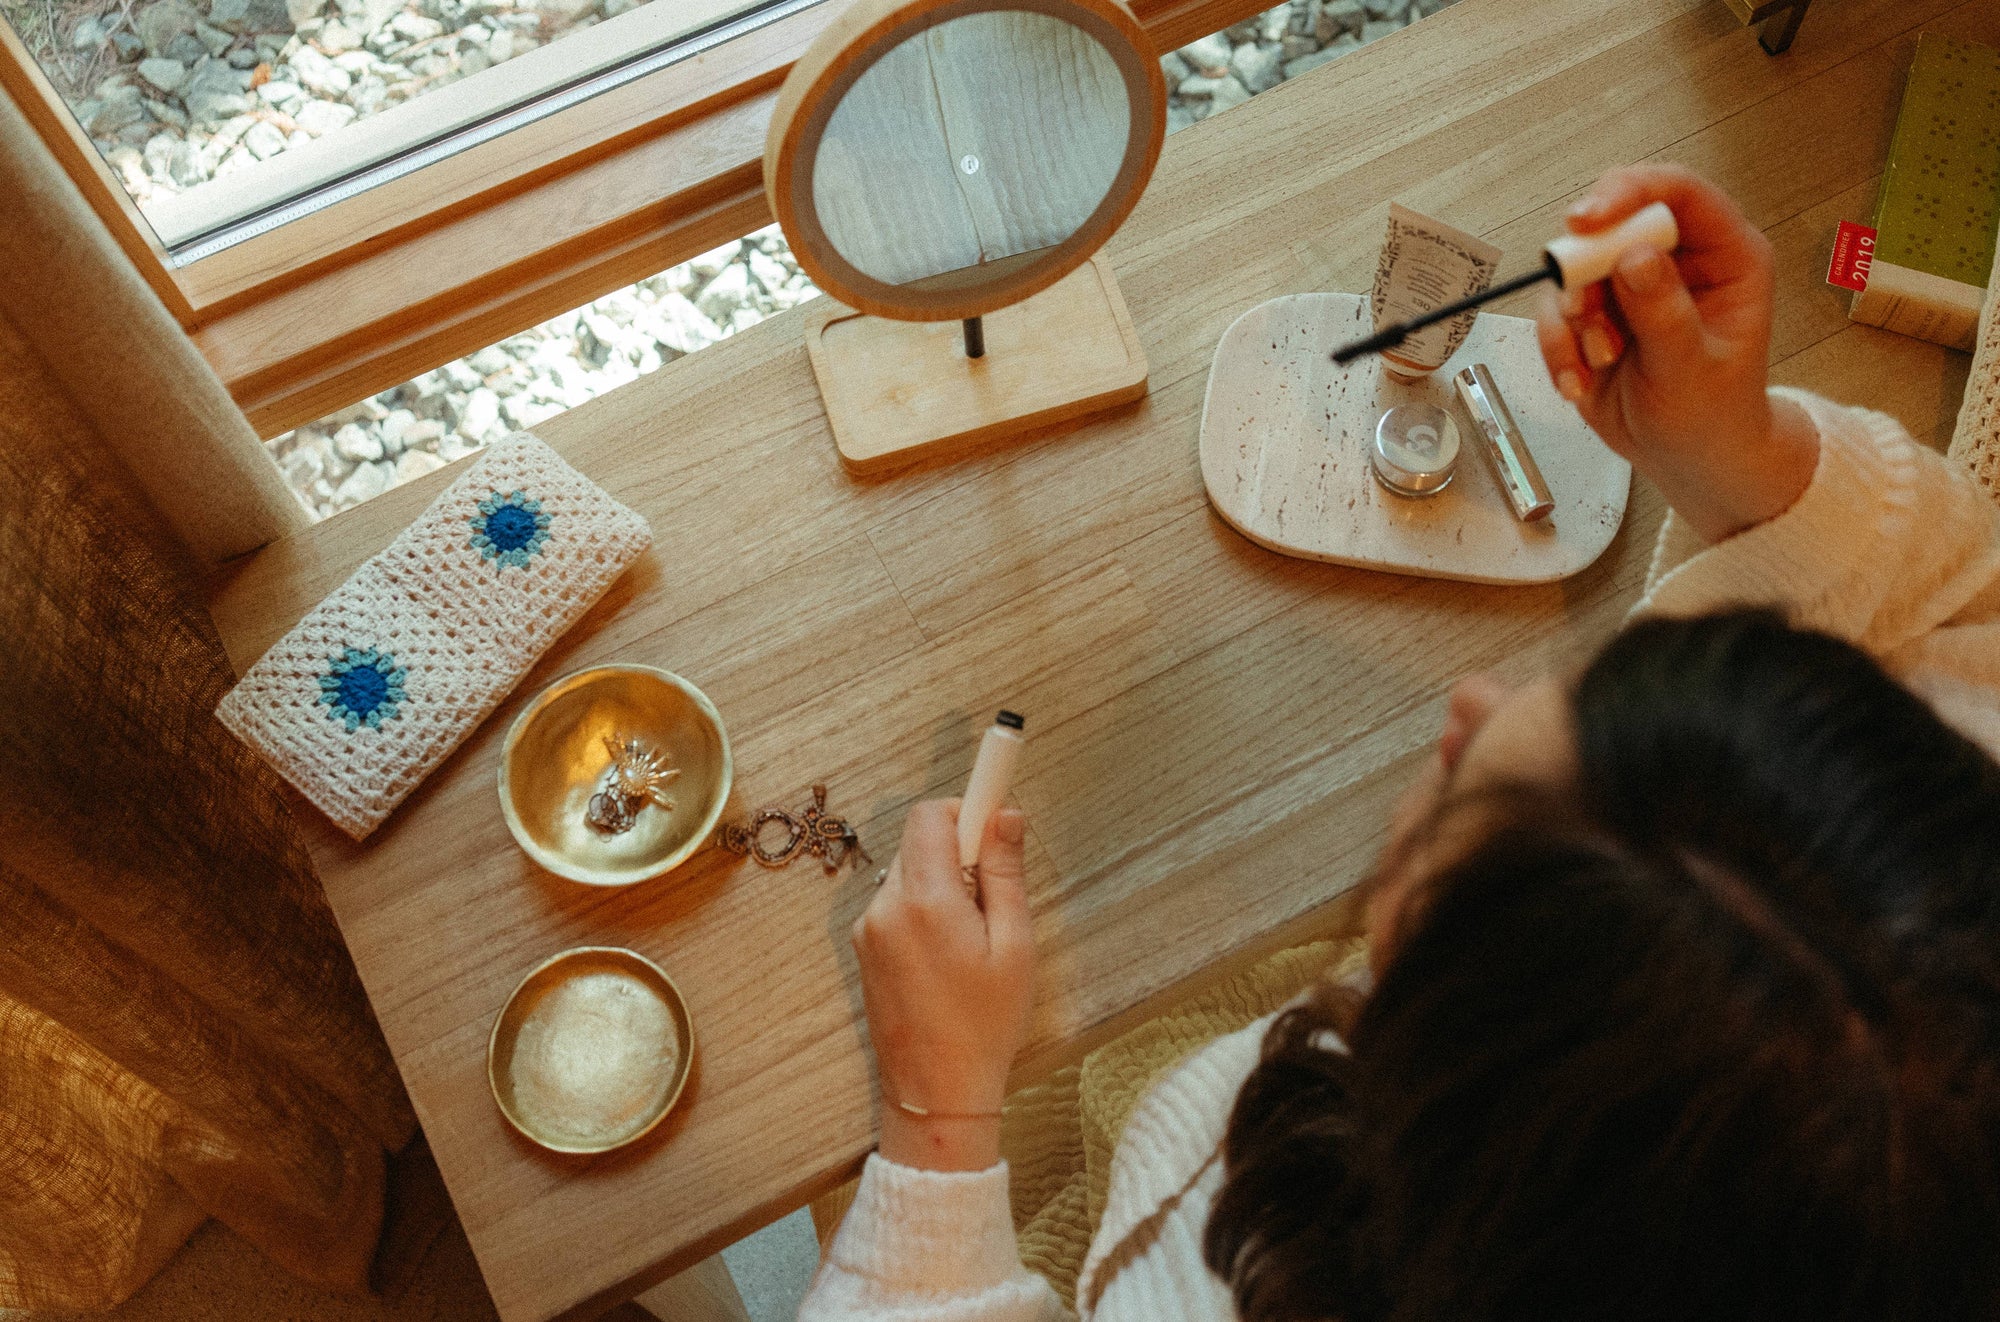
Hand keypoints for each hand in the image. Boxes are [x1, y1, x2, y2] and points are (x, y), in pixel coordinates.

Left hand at [853, 798, 1034, 1170]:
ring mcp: (868, 929)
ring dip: (941, 882)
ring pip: (908, 872)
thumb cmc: (984, 1025)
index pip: (930, 815)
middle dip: (957, 850)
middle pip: (918, 841)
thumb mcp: (1014, 945)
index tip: (994, 814)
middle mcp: (885, 907)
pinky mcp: (865, 949)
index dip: (965, 809)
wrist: (936, 1092)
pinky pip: (896, 904)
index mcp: (924, 900)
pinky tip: (949, 954)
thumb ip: (1005, 872)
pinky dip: (924, 909)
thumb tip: (1004, 815)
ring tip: (973, 936)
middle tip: (994, 894)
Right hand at [1535, 164, 1817, 542]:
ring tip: (1597, 362)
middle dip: (1586, 271)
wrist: (1688, 458)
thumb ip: (1664, 312)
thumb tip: (1633, 256)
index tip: (1584, 223)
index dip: (1628, 194)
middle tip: (1584, 315)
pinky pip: (1555, 311)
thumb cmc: (1713, 416)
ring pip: (1575, 270)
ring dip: (1573, 322)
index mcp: (1725, 256)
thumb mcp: (1693, 369)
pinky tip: (1579, 382)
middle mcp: (1676, 260)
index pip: (1678, 194)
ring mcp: (1631, 285)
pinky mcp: (1595, 314)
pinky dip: (1557, 348)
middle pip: (1613, 223)